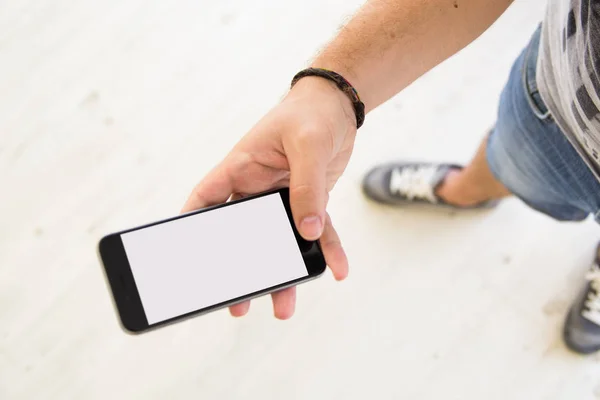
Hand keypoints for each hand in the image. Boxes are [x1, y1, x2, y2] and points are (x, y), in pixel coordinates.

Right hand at [181, 77, 356, 318]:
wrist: (338, 105)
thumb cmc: (311, 113)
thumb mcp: (308, 145)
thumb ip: (308, 186)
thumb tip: (307, 231)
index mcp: (241, 168)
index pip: (206, 200)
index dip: (190, 225)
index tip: (183, 259)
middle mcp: (257, 186)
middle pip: (243, 233)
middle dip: (241, 268)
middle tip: (238, 301)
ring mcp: (282, 195)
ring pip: (280, 240)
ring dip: (283, 272)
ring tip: (282, 306)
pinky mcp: (308, 200)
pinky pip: (316, 231)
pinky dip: (326, 250)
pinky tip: (336, 269)